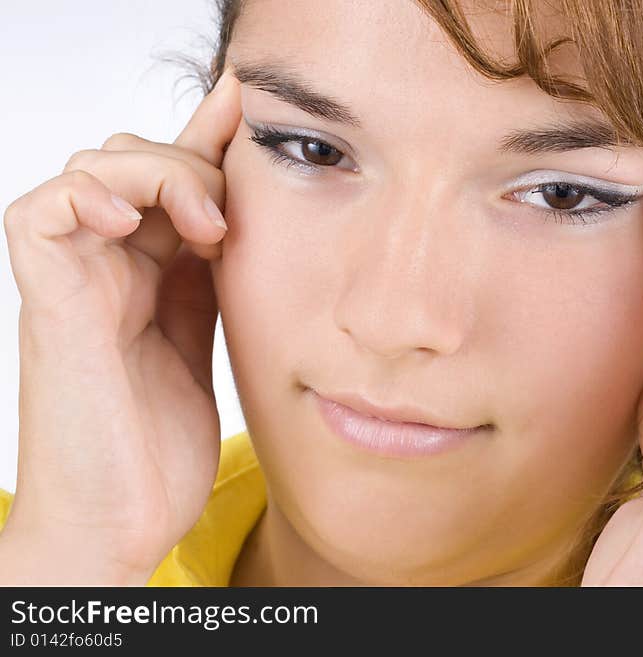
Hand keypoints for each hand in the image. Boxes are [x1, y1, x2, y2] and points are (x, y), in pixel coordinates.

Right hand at [0, 70, 241, 583]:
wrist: (121, 523)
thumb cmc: (158, 448)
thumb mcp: (208, 343)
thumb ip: (215, 279)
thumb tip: (245, 222)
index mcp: (152, 273)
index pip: (177, 180)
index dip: (211, 138)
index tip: (250, 105)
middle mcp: (110, 266)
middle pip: (137, 161)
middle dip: (193, 162)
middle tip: (232, 217)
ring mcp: (75, 279)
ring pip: (95, 170)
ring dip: (156, 173)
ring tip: (205, 226)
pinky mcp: (50, 301)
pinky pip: (43, 212)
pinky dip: (88, 194)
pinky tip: (133, 219)